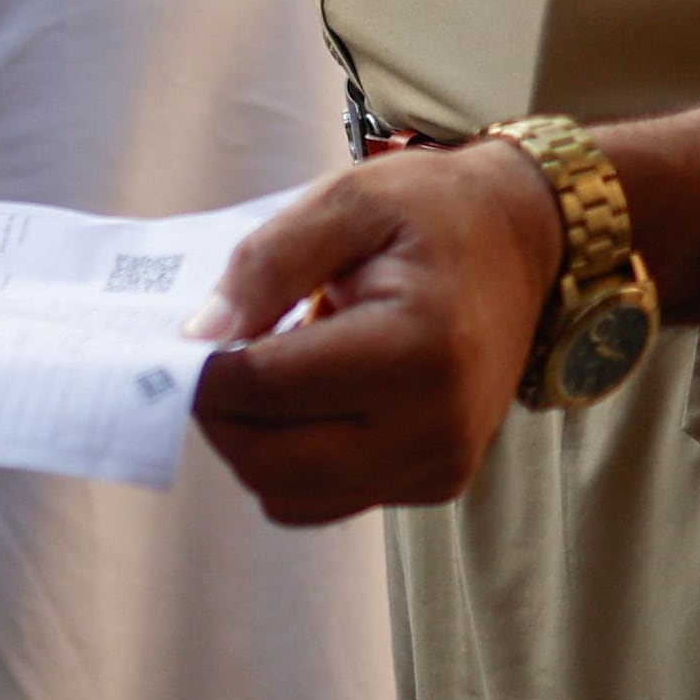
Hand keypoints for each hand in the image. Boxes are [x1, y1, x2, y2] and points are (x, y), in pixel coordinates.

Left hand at [180, 145, 562, 523]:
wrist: (523, 242)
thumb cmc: (431, 213)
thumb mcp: (347, 200)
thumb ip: (265, 264)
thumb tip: (198, 337)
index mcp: (415, 350)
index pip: (266, 389)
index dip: (201, 371)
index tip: (176, 343)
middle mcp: (435, 426)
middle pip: (269, 461)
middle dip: (218, 416)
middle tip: (209, 362)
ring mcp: (439, 465)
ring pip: (289, 496)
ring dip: (250, 445)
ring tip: (258, 378)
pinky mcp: (436, 483)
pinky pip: (325, 499)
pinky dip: (291, 463)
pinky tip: (301, 403)